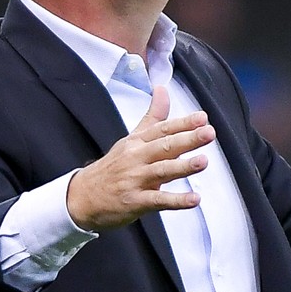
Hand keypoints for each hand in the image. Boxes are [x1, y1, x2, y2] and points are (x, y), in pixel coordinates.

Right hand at [66, 85, 214, 230]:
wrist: (81, 197)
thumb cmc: (114, 166)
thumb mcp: (131, 139)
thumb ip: (153, 116)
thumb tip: (163, 89)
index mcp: (137, 142)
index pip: (162, 129)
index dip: (183, 123)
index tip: (202, 118)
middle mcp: (137, 158)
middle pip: (164, 146)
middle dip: (187, 139)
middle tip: (208, 133)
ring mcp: (135, 180)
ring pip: (162, 171)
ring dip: (183, 166)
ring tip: (203, 161)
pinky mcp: (134, 202)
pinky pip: (158, 201)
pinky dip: (176, 201)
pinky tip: (194, 199)